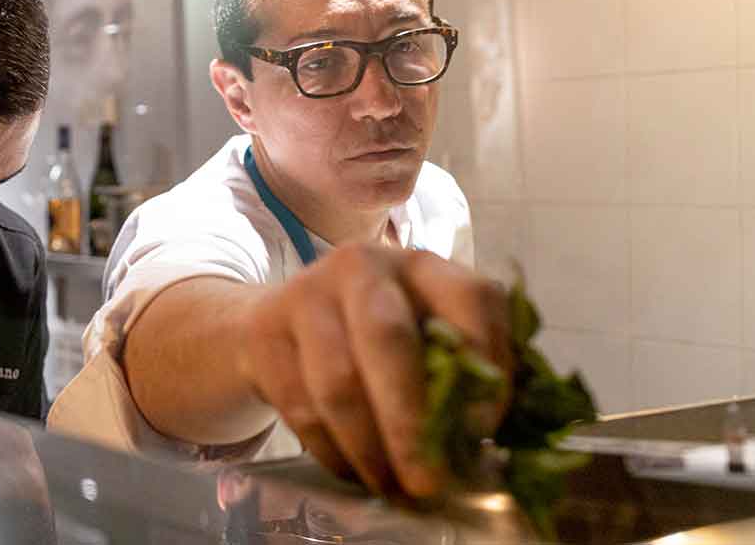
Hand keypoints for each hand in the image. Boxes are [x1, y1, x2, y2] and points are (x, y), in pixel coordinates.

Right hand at [235, 246, 511, 497]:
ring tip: (391, 488)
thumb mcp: (422, 334)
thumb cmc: (372, 339)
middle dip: (411, 422)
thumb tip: (488, 438)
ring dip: (368, 448)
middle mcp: (363, 266)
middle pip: (389, 339)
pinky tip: (354, 471)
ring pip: (339, 383)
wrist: (278, 322)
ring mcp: (307, 295)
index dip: (487, 360)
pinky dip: (332, 451)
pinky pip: (301, 406)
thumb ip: (460, 372)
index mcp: (422, 265)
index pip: (470, 297)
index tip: (486, 428)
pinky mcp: (266, 333)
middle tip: (429, 484)